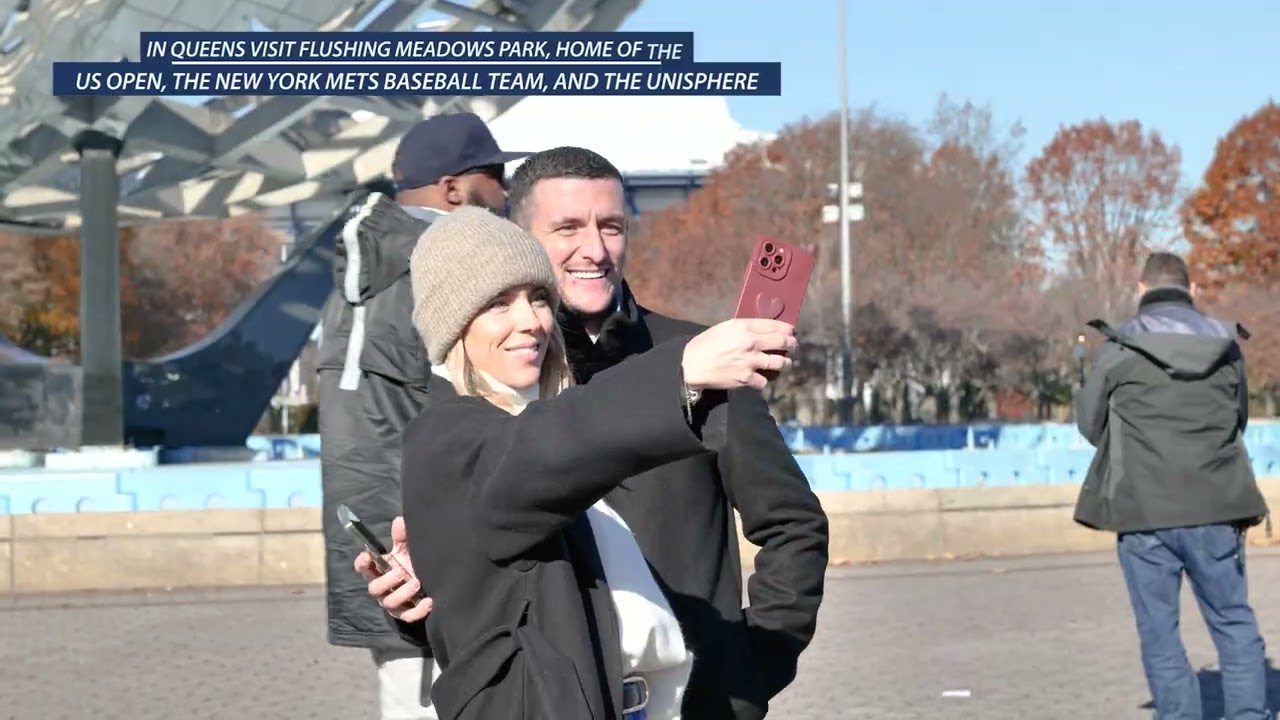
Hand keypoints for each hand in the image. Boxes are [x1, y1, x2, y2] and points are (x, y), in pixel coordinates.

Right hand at [353, 516, 433, 621]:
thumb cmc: (411, 562)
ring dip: (403, 593)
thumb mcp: (407, 548)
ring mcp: (394, 602)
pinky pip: (408, 616)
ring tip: (417, 582)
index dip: (362, 563)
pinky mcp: (407, 613)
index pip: (363, 568)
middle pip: (374, 588)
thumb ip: (402, 535)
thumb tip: (399, 521)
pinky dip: (418, 610)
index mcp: (379, 570)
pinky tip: (429, 601)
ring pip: (390, 603)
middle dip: (386, 581)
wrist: (430, 579)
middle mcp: (383, 588)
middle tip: (401, 572)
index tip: (367, 557)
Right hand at [681, 318, 796, 390]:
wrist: (692, 365)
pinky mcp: (747, 378)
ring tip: (785, 363)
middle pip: (782, 342)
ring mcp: (751, 362)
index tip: (792, 332)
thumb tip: (764, 330)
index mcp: (745, 327)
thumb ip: (745, 328)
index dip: (788, 329)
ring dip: (785, 363)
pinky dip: (764, 380)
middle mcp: (751, 343)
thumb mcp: (726, 328)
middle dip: (792, 344)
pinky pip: (764, 380)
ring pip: (780, 363)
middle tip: (794, 346)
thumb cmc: (706, 344)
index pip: (775, 325)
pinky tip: (761, 378)